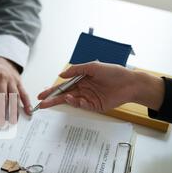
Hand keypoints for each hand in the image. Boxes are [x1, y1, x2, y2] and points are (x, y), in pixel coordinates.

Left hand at [0, 56, 31, 126]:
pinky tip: (29, 112)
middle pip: (2, 96)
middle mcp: (1, 77)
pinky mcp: (19, 82)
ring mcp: (12, 80)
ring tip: (13, 122)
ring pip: (14, 96)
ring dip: (14, 110)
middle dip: (1, 111)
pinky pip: (24, 93)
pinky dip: (27, 103)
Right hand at [37, 62, 164, 112]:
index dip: (51, 90)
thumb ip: (76, 70)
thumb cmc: (114, 72)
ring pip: (70, 101)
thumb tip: (61, 75)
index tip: (41, 95)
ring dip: (61, 101)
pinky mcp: (94, 106)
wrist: (130, 84)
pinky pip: (81, 105)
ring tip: (55, 100)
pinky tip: (73, 99)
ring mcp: (88, 98)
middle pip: (63, 95)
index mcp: (81, 79)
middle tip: (41, 103)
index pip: (63, 86)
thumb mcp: (93, 66)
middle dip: (51, 99)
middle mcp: (83, 89)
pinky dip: (75, 103)